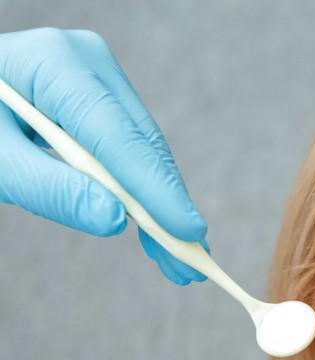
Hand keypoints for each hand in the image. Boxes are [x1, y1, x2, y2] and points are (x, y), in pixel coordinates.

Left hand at [0, 28, 208, 283]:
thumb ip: (49, 189)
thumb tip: (115, 221)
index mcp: (56, 62)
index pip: (117, 136)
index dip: (156, 188)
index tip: (188, 232)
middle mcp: (89, 63)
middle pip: (142, 146)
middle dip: (167, 208)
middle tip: (190, 265)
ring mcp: (100, 79)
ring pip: (144, 152)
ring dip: (162, 207)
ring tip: (177, 262)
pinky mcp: (103, 99)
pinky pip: (132, 151)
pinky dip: (144, 193)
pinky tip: (160, 230)